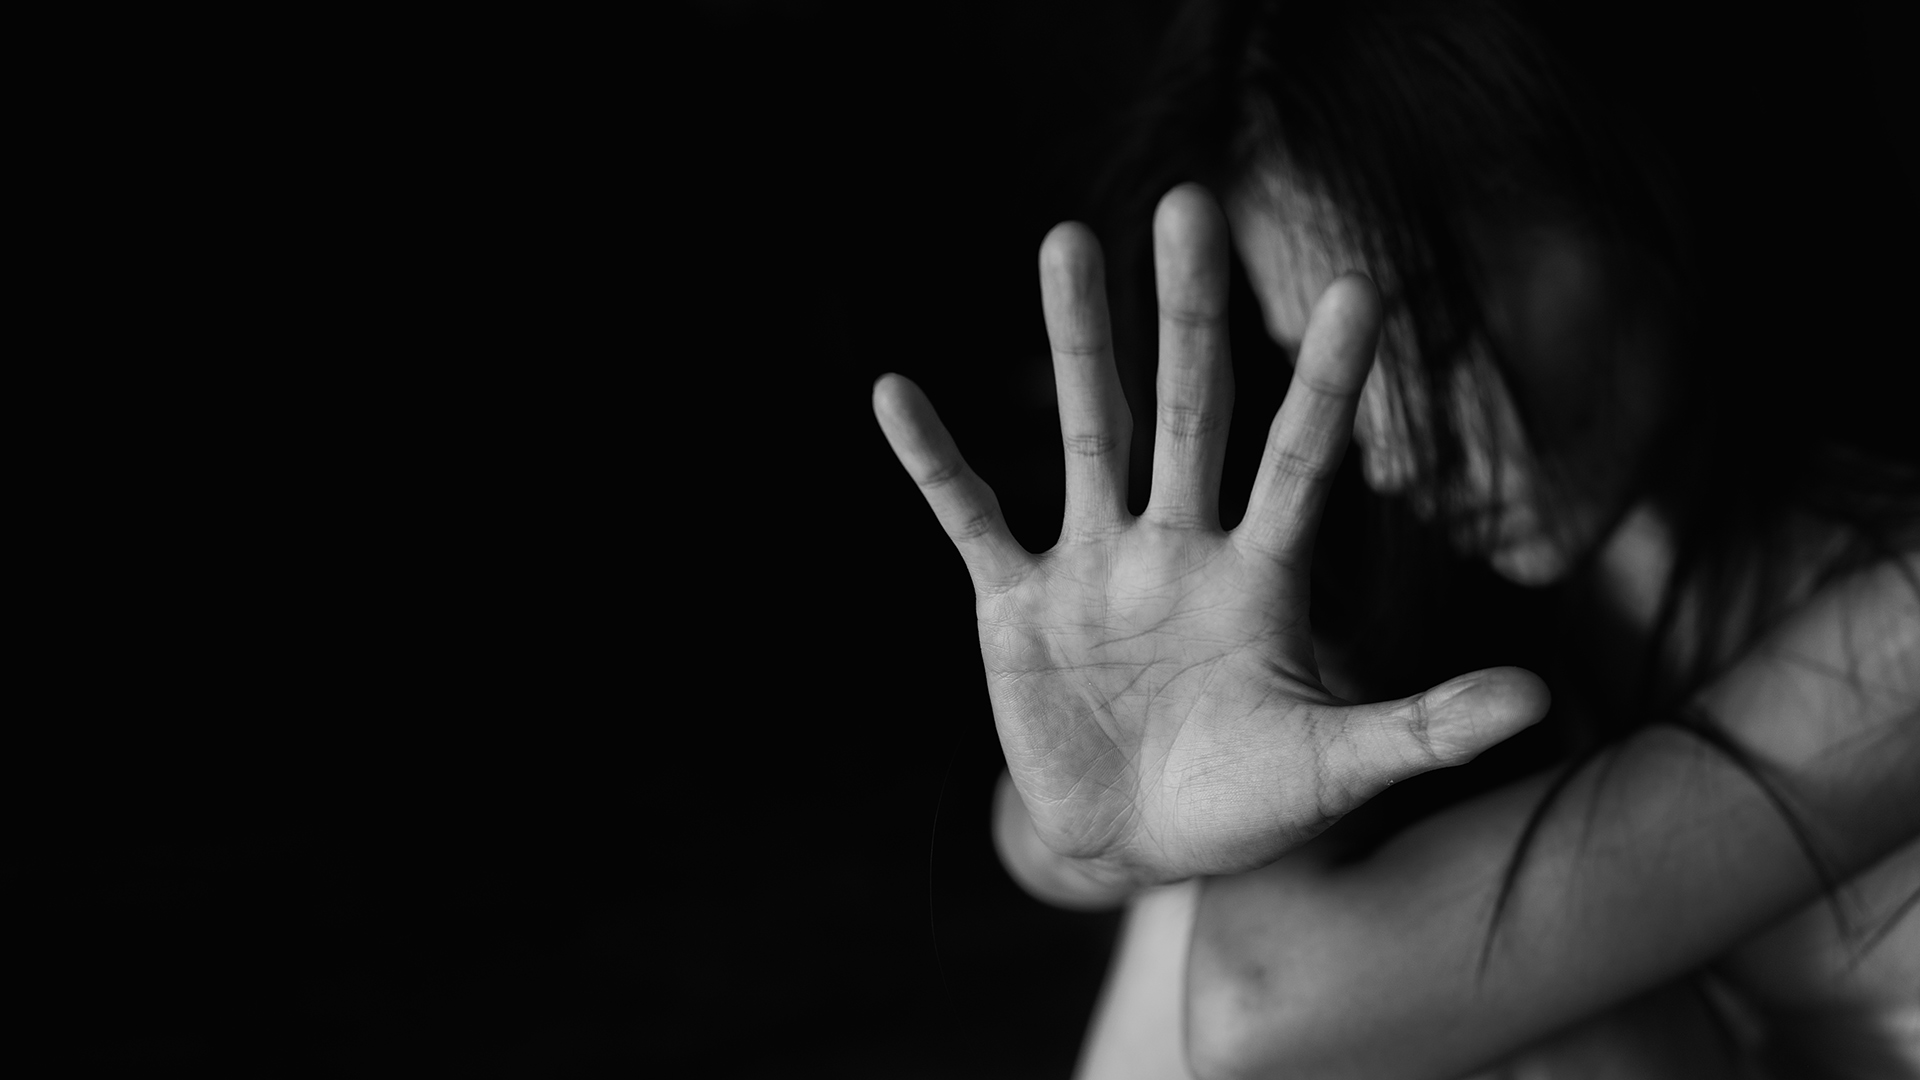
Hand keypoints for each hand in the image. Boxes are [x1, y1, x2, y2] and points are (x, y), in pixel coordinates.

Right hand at [873, 184, 1548, 893]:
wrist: (1132, 842)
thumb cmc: (1245, 800)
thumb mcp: (1335, 769)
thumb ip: (1422, 729)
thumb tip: (1544, 699)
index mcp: (1261, 574)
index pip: (1300, 459)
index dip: (1324, 383)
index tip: (1356, 290)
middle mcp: (1177, 544)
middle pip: (1188, 409)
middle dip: (1189, 314)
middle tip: (1189, 205)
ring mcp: (1092, 565)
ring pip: (1088, 432)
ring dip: (1075, 343)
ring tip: (1066, 242)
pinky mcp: (1013, 601)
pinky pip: (970, 516)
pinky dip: (933, 461)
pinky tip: (896, 392)